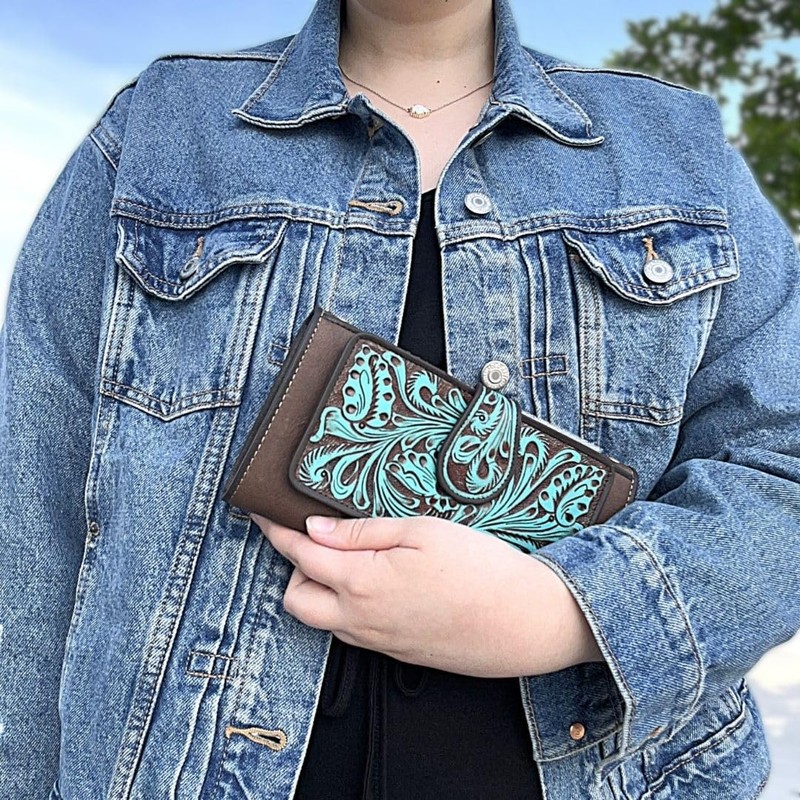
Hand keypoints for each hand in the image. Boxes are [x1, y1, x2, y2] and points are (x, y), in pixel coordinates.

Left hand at [251, 513, 603, 677]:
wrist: (527, 622)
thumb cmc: (480, 568)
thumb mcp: (422, 531)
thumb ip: (362, 532)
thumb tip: (316, 529)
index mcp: (361, 583)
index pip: (299, 554)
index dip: (274, 529)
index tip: (259, 511)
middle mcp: (361, 620)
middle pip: (297, 598)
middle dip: (296, 568)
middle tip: (320, 537)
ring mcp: (379, 642)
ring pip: (324, 619)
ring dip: (322, 590)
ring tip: (353, 559)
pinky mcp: (399, 653)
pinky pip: (354, 633)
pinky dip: (350, 608)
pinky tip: (380, 586)